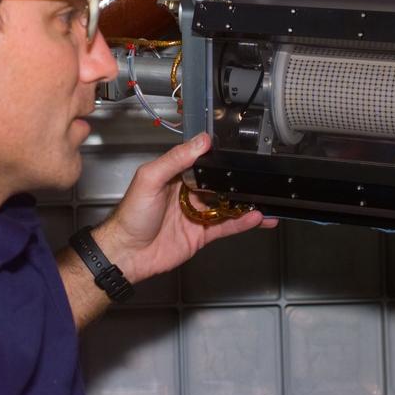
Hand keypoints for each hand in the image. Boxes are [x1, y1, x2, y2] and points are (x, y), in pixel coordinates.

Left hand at [92, 132, 277, 283]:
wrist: (127, 253)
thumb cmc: (130, 216)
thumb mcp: (150, 179)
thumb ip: (175, 159)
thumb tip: (200, 141)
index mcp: (174, 176)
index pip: (201, 162)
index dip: (219, 159)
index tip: (238, 153)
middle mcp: (187, 194)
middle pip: (218, 184)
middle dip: (237, 181)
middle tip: (258, 177)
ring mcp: (195, 215)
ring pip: (226, 206)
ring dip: (246, 203)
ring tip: (266, 198)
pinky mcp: (200, 235)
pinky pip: (226, 227)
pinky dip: (242, 223)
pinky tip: (257, 218)